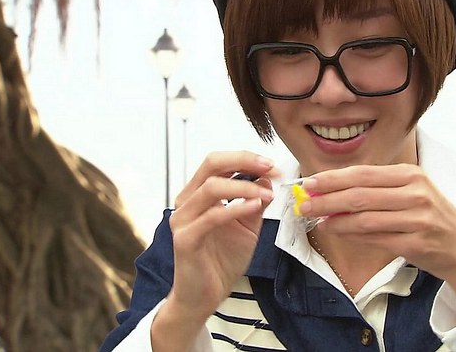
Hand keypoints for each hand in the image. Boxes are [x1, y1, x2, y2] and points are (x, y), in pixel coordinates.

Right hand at [166, 151, 277, 320]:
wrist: (204, 296)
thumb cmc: (222, 260)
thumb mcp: (247, 226)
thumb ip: (255, 202)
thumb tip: (268, 179)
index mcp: (198, 194)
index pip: (219, 162)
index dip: (247, 158)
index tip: (273, 165)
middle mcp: (186, 202)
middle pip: (211, 164)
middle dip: (244, 160)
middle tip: (270, 167)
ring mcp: (183, 220)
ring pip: (211, 188)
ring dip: (244, 186)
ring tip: (267, 193)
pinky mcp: (185, 240)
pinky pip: (211, 217)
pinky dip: (235, 208)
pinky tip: (256, 206)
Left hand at [299, 164, 455, 307]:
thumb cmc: (432, 219)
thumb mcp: (412, 193)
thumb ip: (376, 190)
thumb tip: (332, 192)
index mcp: (411, 175)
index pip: (363, 174)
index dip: (333, 179)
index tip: (310, 183)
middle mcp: (415, 194)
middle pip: (360, 195)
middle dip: (327, 199)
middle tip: (304, 204)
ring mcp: (417, 219)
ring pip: (364, 218)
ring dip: (335, 220)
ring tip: (316, 219)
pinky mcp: (416, 243)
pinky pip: (375, 238)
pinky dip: (351, 235)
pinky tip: (337, 232)